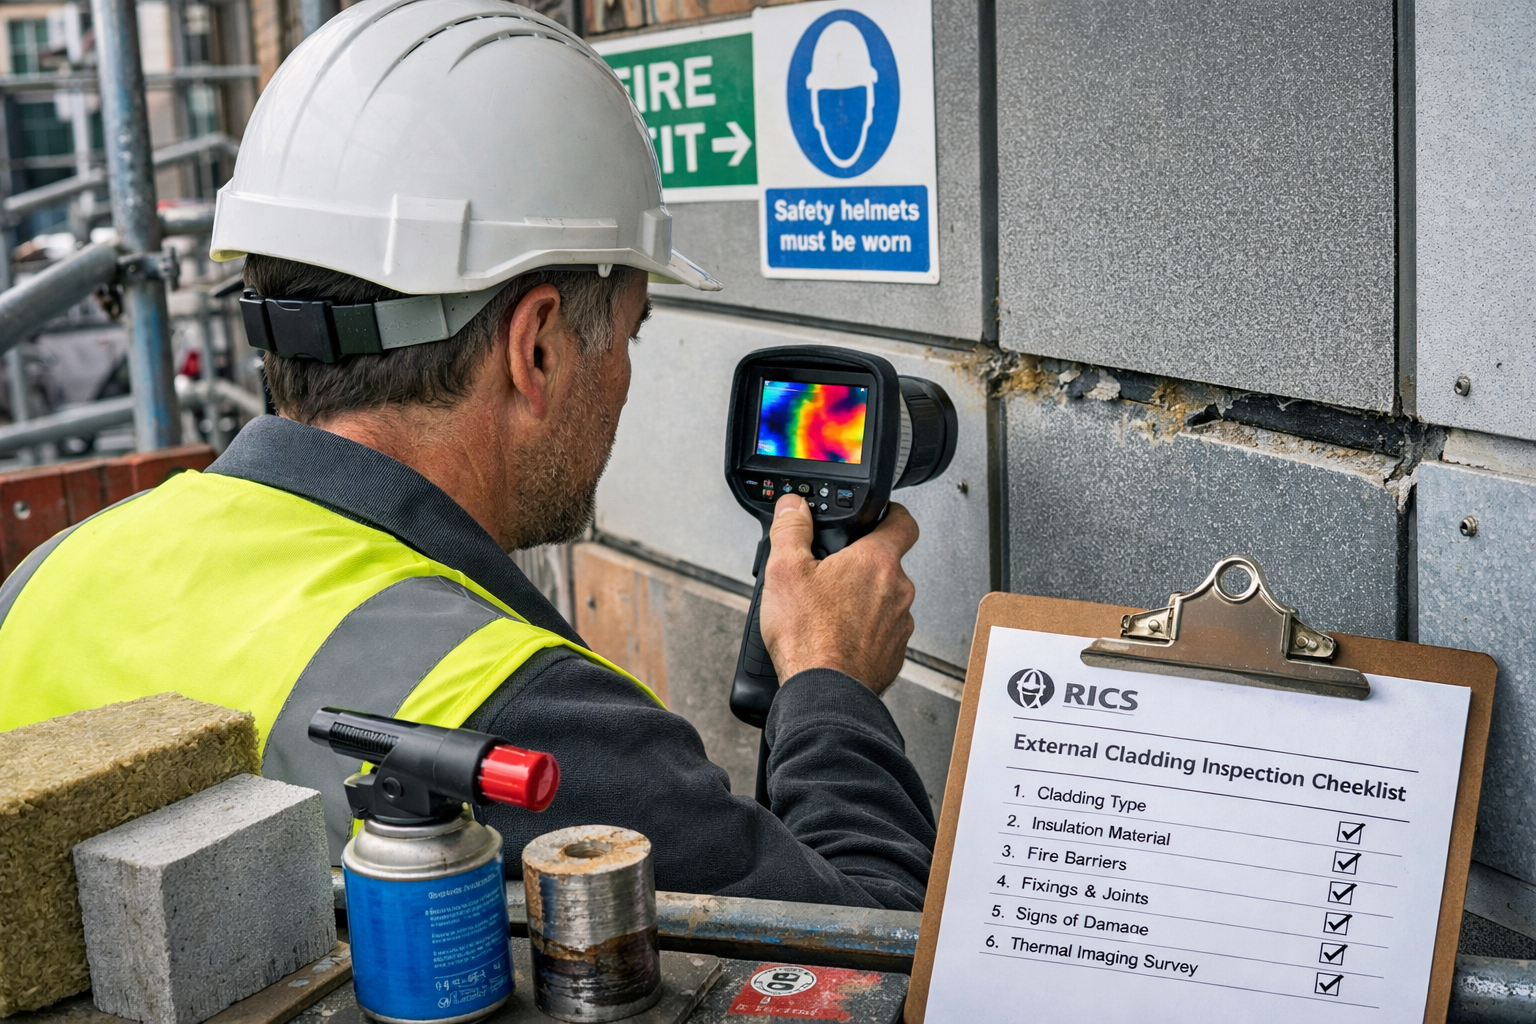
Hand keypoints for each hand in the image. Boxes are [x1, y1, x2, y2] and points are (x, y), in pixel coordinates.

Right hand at [758, 494, 918, 693]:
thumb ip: (791, 530)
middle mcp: (898, 591)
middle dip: (861, 566)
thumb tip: (793, 507)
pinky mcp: (893, 654)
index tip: (880, 515)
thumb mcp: (785, 570)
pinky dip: (863, 632)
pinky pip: (881, 632)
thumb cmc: (809, 637)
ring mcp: (899, 625)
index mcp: (877, 561)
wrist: (823, 693)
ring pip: (884, 600)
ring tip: (828, 612)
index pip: (903, 521)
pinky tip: (836, 638)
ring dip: (863, 601)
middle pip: (887, 564)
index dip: (891, 513)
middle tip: (830, 574)